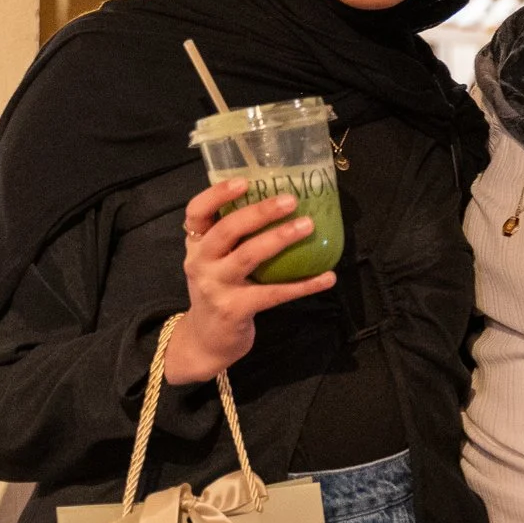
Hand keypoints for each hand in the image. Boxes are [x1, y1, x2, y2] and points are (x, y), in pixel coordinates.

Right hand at [164, 178, 336, 385]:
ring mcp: (215, 287)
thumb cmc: (219, 292)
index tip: (244, 180)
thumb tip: (279, 205)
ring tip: (308, 226)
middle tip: (290, 200)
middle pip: (226, 230)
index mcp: (196, 245)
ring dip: (280, 239)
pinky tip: (327, 277)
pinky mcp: (234, 310)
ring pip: (248, 256)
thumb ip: (234, 238)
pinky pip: (273, 294)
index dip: (217, 194)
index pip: (196, 212)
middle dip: (258, 212)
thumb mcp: (214, 262)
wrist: (205, 342)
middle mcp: (201, 262)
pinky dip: (303, 285)